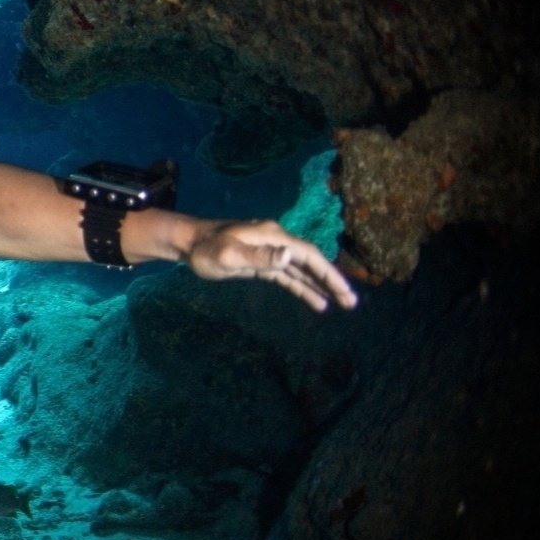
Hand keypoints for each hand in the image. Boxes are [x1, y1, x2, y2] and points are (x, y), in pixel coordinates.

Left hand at [183, 219, 359, 311]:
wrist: (188, 244)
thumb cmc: (206, 250)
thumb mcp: (229, 255)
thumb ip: (258, 256)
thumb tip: (289, 257)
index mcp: (274, 236)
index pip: (308, 255)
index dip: (328, 272)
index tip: (344, 290)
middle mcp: (277, 242)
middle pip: (311, 262)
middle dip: (331, 281)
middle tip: (351, 302)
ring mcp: (270, 252)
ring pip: (302, 270)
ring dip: (320, 286)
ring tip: (342, 303)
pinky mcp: (261, 263)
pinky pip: (288, 276)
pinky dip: (303, 287)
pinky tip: (316, 300)